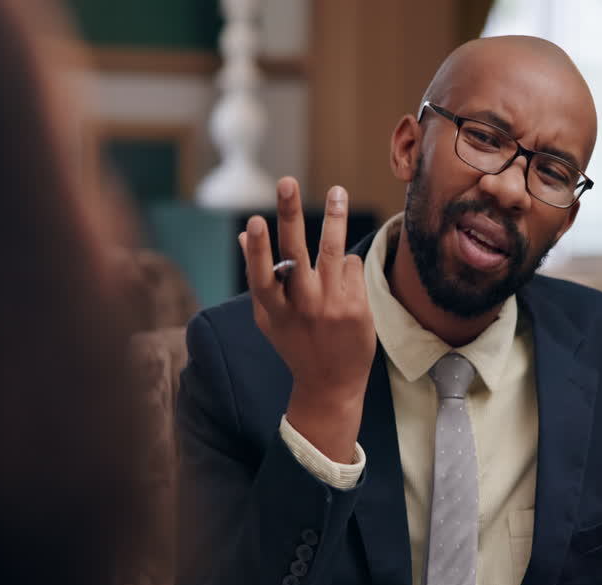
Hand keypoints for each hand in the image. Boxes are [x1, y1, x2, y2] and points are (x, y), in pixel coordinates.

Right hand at [240, 177, 374, 462]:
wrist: (330, 386)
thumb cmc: (295, 343)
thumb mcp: (269, 317)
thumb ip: (260, 277)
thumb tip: (245, 234)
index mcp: (272, 310)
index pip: (261, 274)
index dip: (257, 248)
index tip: (254, 221)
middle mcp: (301, 306)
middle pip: (295, 252)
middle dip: (290, 214)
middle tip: (286, 182)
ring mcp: (331, 306)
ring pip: (333, 251)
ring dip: (335, 217)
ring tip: (338, 191)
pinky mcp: (356, 307)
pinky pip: (352, 267)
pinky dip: (347, 264)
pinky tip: (343, 278)